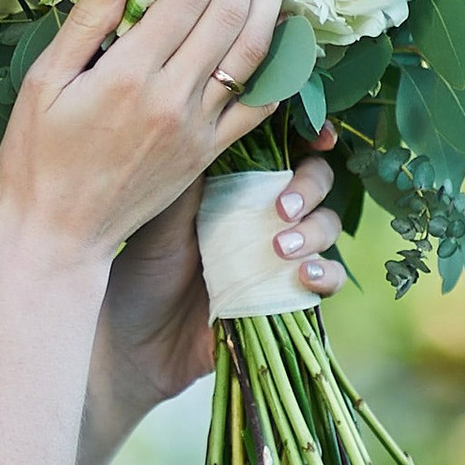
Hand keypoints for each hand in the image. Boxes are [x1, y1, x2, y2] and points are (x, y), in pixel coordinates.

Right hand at [0, 0, 300, 269]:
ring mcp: (198, 128)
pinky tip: (287, 32)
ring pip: (254, 53)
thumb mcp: (41, 84)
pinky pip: (258, 104)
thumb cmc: (37, 158)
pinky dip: (279, 66)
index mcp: (128, 78)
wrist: (60, 235)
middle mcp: (173, 100)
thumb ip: (86, 24)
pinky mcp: (209, 152)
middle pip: (228, 14)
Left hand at [101, 135, 343, 409]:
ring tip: (280, 250)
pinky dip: (327, 274)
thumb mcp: (162, 217)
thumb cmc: (141, 273)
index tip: (319, 135)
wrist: (135, 344)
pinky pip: (329, 280)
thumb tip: (219, 120)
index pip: (284, 148)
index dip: (309, 135)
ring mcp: (281, 256)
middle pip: (317, 181)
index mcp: (237, 184)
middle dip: (309, 186)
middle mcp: (264, 214)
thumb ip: (193, 173)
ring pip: (328, 226)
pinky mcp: (288, 297)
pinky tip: (304, 278)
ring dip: (315, 231)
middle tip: (281, 209)